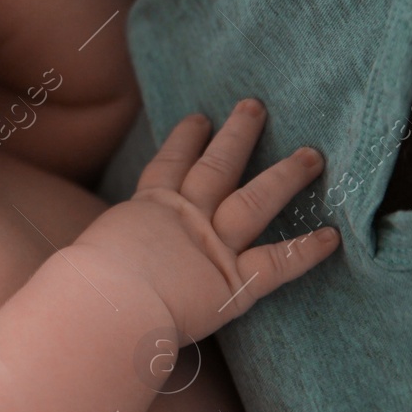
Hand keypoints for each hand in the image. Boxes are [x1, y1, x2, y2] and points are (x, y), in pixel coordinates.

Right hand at [77, 99, 338, 341]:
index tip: (198, 119)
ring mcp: (212, 245)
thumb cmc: (82, 288)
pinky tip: (332, 237)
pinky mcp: (234, 281)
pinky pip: (278, 263)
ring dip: (286, 175)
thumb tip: (80, 278)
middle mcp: (183, 219)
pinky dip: (306, 251)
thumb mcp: (85, 260)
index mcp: (144, 212)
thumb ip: (99, 259)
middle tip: (256, 106)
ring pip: (256, 200)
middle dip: (238, 135)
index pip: (167, 167)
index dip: (183, 142)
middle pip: (216, 167)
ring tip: (313, 154)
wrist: (102, 305)